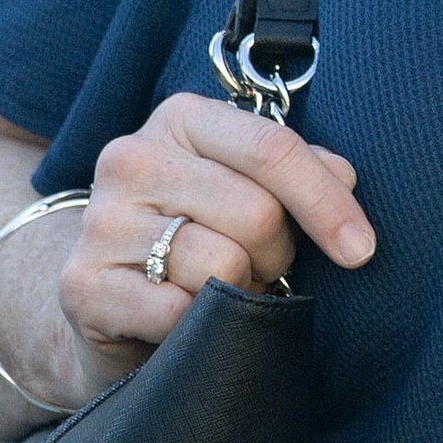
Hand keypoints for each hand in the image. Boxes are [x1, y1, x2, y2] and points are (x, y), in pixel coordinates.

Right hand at [57, 92, 376, 396]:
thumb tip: (344, 178)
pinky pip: (179, 312)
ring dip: (239, 291)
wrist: (105, 297)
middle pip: (257, 213)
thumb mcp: (245, 185)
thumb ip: (298, 171)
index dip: (327, 203)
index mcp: (182, 117)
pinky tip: (184, 317)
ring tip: (218, 289)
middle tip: (257, 269)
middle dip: (276, 256)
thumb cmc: (197, 232)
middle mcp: (132, 157)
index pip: (273, 149)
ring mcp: (101, 220)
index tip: (360, 249)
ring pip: (223, 264)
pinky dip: (198, 325)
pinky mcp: (82, 283)